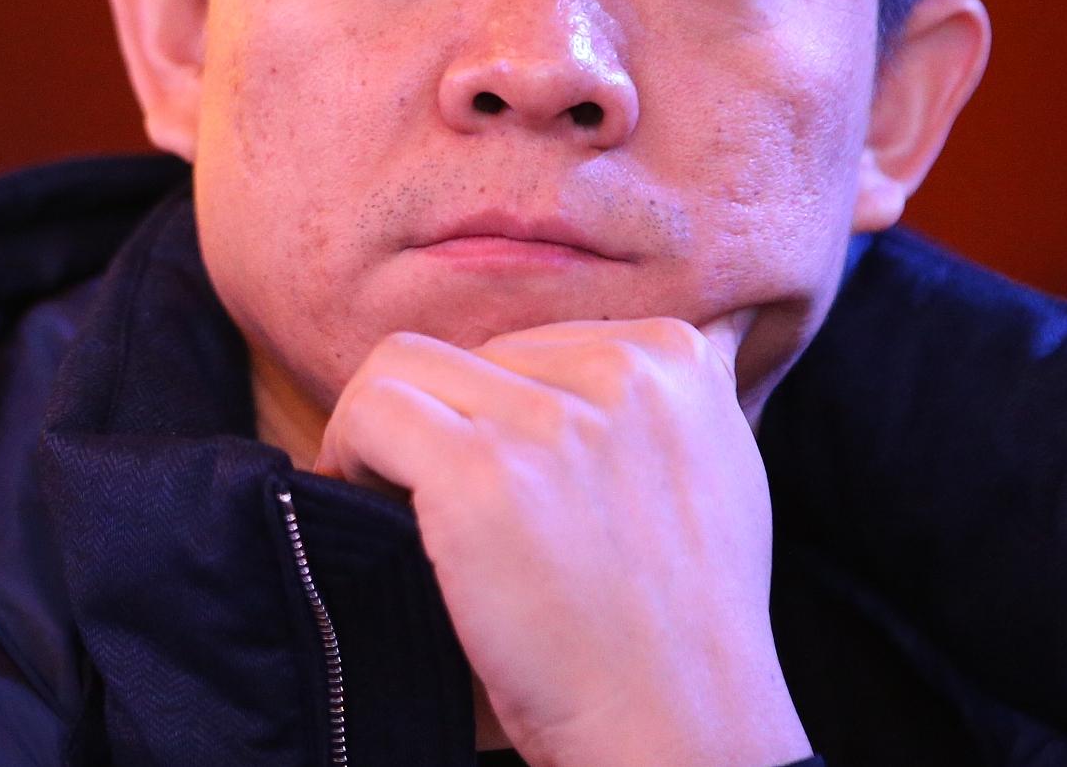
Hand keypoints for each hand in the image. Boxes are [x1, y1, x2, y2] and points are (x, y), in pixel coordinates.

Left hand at [310, 318, 809, 766]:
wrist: (682, 729)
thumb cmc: (681, 627)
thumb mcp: (718, 476)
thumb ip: (670, 405)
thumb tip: (633, 347)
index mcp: (676, 359)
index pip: (536, 339)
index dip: (495, 410)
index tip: (492, 478)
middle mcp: (623, 370)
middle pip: (470, 351)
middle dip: (443, 424)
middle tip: (431, 501)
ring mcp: (553, 419)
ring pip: (404, 365)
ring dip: (383, 431)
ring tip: (390, 499)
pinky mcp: (486, 472)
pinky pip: (373, 412)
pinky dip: (347, 453)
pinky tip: (370, 510)